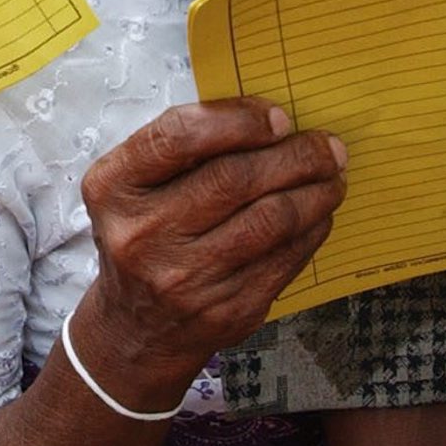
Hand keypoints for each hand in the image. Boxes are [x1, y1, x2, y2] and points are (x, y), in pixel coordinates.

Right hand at [74, 98, 346, 409]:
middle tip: (326, 146)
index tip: (278, 117)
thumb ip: (181, 149)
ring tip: (332, 176)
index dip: (238, 120)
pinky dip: (313, 227)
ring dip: (315, 190)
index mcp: (113, 187)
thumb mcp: (133, 186)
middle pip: (236, 177)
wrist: (138, 328)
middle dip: (295, 154)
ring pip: (271, 218)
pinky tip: (319, 212)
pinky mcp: (227, 308)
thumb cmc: (143, 236)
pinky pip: (286, 257)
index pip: (180, 136)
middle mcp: (143, 234)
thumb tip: (267, 121)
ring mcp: (185, 278)